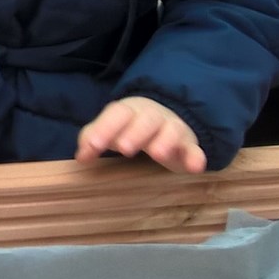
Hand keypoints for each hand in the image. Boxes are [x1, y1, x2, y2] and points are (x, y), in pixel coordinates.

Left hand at [75, 97, 206, 173]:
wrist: (167, 120)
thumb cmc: (130, 128)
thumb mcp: (111, 130)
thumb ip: (92, 139)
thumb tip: (82, 157)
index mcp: (129, 111)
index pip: (117, 113)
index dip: (105, 128)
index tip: (94, 146)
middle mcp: (152, 117)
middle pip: (146, 119)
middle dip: (135, 132)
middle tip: (124, 148)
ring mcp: (173, 130)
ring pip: (172, 130)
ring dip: (166, 141)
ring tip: (158, 154)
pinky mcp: (189, 146)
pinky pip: (195, 150)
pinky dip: (196, 157)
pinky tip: (194, 167)